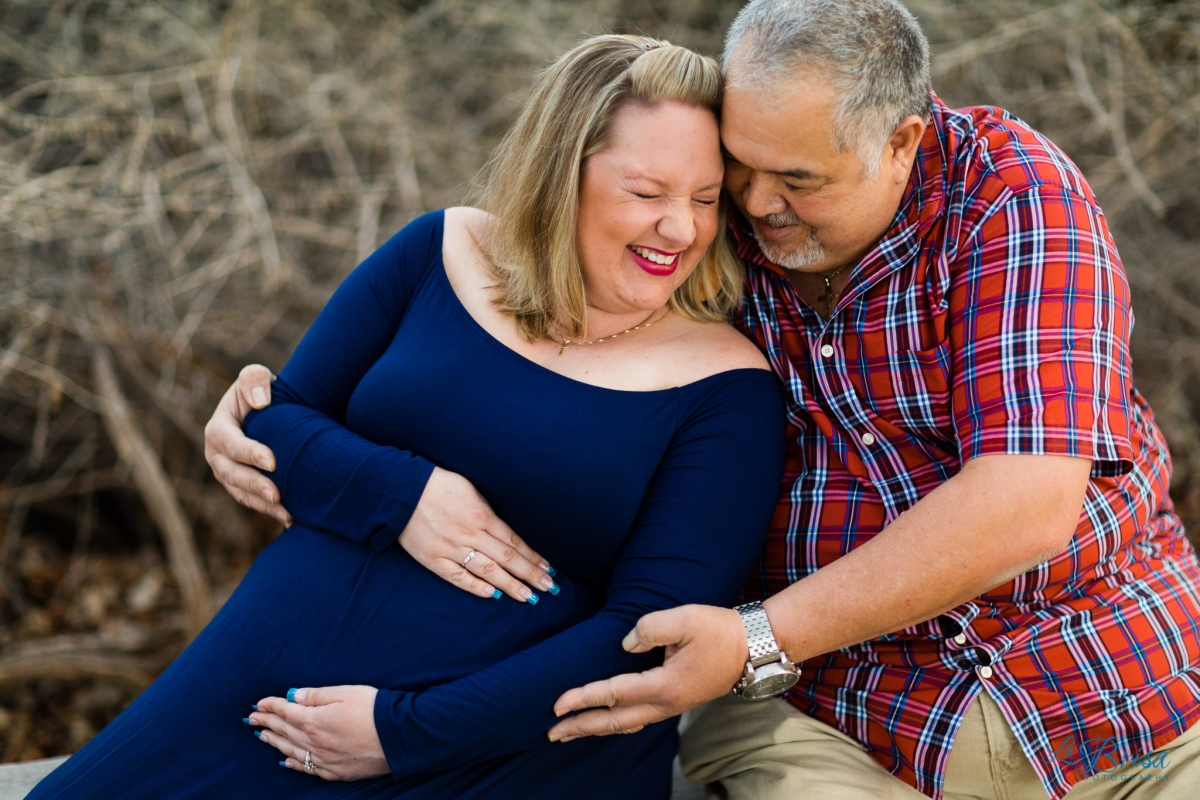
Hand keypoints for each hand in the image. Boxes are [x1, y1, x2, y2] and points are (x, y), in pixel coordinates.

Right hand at [203, 364, 291, 525]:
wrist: (271, 411)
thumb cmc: (263, 392)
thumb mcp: (255, 377)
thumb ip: (254, 379)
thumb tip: (260, 401)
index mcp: (218, 428)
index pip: (230, 443)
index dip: (249, 453)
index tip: (272, 462)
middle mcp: (217, 455)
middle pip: (231, 474)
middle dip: (254, 485)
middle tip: (276, 494)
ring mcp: (227, 473)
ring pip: (241, 493)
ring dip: (262, 505)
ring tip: (286, 512)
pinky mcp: (241, 486)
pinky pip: (252, 502)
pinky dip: (269, 511)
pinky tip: (291, 519)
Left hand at [249, 685, 387, 780]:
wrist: (398, 738)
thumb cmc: (374, 710)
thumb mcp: (346, 693)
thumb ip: (317, 695)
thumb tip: (294, 696)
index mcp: (314, 719)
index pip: (285, 711)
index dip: (271, 705)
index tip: (259, 702)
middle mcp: (314, 742)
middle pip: (284, 730)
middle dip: (266, 723)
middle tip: (252, 718)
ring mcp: (323, 759)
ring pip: (291, 750)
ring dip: (274, 742)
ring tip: (261, 736)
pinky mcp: (334, 771)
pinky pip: (306, 768)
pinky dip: (292, 763)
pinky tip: (285, 761)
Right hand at [402, 467, 556, 601]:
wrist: (402, 489)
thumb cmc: (440, 485)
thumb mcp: (472, 490)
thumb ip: (489, 512)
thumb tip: (507, 531)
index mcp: (482, 516)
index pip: (514, 542)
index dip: (533, 557)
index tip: (549, 569)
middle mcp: (470, 534)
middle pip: (507, 558)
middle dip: (529, 574)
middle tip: (548, 588)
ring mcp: (451, 548)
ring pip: (487, 570)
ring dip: (509, 585)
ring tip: (528, 597)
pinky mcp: (433, 558)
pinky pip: (457, 576)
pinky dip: (475, 586)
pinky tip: (492, 595)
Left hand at [548, 605, 746, 740]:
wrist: (755, 647)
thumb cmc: (720, 630)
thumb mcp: (684, 618)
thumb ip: (649, 629)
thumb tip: (625, 645)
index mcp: (665, 685)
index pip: (613, 694)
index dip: (582, 698)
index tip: (556, 704)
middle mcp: (666, 703)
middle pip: (615, 721)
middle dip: (581, 727)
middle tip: (551, 732)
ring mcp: (673, 706)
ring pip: (627, 724)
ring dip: (596, 728)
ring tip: (572, 731)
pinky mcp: (678, 701)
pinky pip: (639, 718)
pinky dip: (616, 723)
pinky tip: (607, 720)